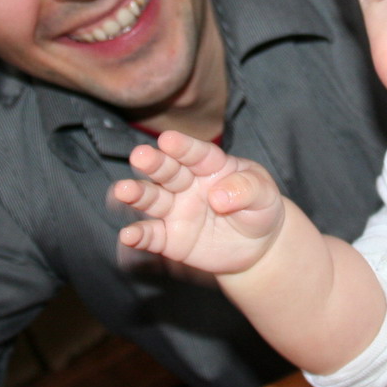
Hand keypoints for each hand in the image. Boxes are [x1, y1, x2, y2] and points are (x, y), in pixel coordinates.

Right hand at [114, 130, 285, 274]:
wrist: (259, 246)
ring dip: (136, 195)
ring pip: (152, 200)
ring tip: (121, 191)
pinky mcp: (170, 239)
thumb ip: (246, 189)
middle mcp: (187, 184)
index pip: (196, 153)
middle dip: (153, 163)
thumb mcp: (264, 195)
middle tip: (140, 156)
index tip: (167, 140)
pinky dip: (139, 236)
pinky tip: (128, 235)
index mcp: (210, 165)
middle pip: (168, 171)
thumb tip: (218, 197)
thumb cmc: (260, 209)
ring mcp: (175, 210)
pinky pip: (152, 236)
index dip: (182, 147)